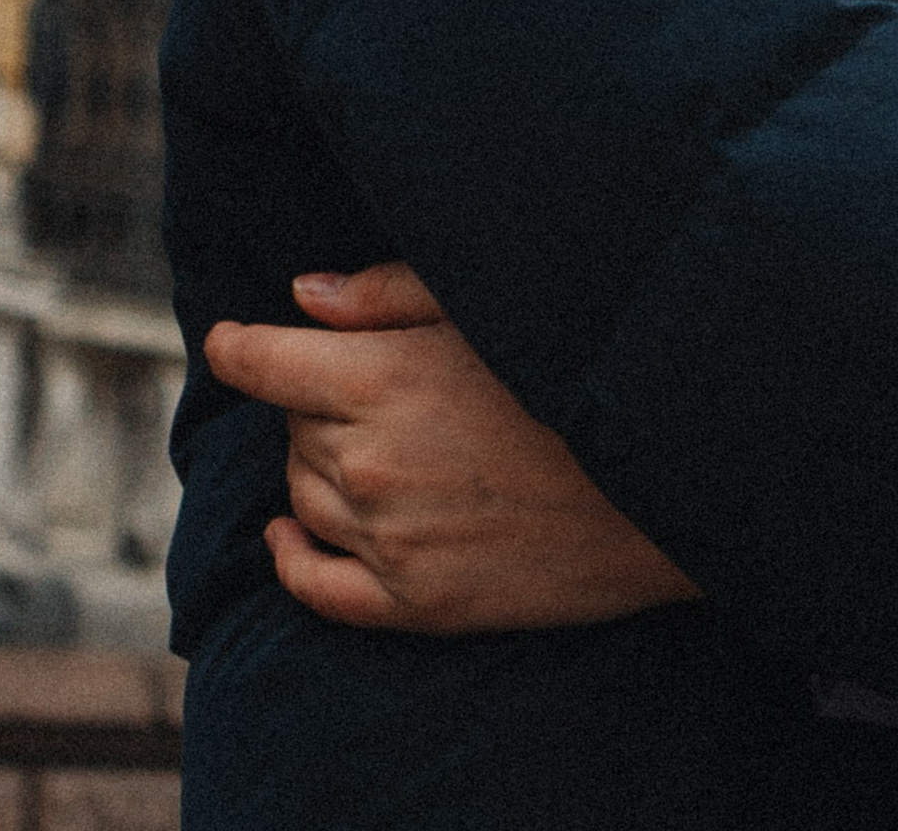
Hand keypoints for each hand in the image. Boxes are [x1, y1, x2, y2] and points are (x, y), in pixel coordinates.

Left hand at [203, 266, 698, 634]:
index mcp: (382, 378)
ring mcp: (389, 542)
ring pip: (303, 494)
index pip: (267, 362)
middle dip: (317, 398)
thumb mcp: (488, 306)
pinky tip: (290, 533)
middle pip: (293, 426)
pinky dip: (292, 556)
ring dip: (318, 464)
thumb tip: (303, 294)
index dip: (240, 347)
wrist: (670, 478)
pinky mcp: (416, 605)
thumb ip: (388, 293)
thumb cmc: (584, 369)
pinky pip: (316, 587)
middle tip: (381, 381)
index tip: (227, 340)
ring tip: (377, 441)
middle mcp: (370, 463)